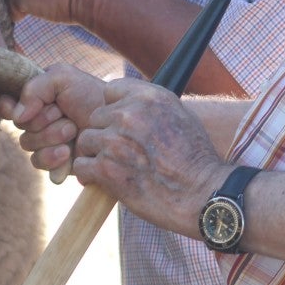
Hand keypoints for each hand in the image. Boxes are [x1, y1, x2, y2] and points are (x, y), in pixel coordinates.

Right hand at [5, 63, 105, 173]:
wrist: (116, 122)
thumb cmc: (91, 94)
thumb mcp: (62, 78)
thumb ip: (34, 88)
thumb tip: (16, 116)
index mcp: (34, 98)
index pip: (6, 105)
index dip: (12, 107)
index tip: (32, 105)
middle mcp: (36, 120)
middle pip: (19, 128)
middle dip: (44, 121)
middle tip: (65, 115)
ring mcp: (45, 142)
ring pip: (29, 146)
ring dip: (51, 138)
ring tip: (72, 131)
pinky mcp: (55, 162)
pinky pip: (40, 164)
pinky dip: (54, 159)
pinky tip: (69, 153)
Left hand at [70, 79, 229, 234]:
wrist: (203, 195)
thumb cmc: (197, 160)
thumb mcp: (181, 116)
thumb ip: (151, 106)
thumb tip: (130, 103)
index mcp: (150, 97)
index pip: (110, 89)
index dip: (113, 108)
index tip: (119, 123)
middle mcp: (130, 114)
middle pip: (96, 117)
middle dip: (104, 133)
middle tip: (119, 152)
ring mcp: (115, 141)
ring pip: (86, 141)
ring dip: (96, 154)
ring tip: (114, 168)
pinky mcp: (106, 169)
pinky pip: (81, 166)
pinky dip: (89, 175)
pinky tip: (104, 181)